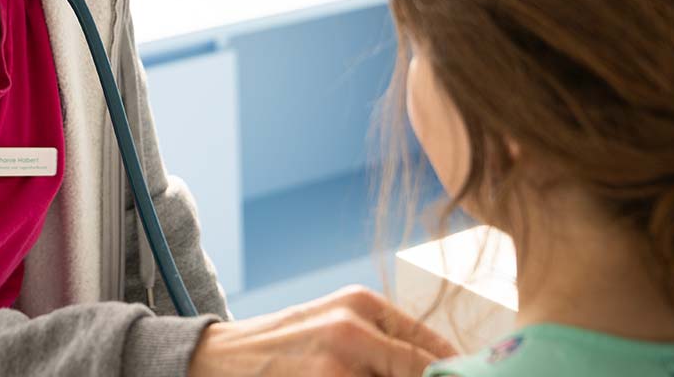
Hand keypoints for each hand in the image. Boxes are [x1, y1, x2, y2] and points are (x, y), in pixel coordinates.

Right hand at [188, 284, 456, 376]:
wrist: (218, 359)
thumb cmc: (284, 344)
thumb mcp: (334, 322)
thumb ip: (382, 339)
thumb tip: (440, 365)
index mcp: (361, 303)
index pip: (430, 344)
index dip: (455, 370)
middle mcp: (353, 327)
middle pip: (420, 371)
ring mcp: (337, 363)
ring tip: (367, 375)